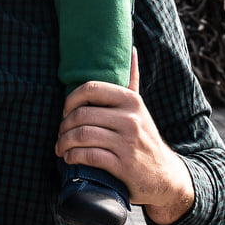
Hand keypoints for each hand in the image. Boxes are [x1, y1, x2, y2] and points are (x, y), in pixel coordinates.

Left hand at [59, 52, 194, 224]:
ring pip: (83, 135)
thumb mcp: (140, 108)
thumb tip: (132, 50)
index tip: (65, 111)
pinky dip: (74, 157)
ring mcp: (127, 142)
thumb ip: (132, 81)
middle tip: (60, 134)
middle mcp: (131, 119)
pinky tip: (70, 158)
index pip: (91, 88)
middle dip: (64, 126)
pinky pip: (89, 156)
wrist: (164, 175)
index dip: (71, 99)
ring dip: (64, 143)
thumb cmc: (144, 138)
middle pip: (82, 114)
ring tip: (61, 147)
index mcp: (131, 100)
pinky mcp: (123, 165)